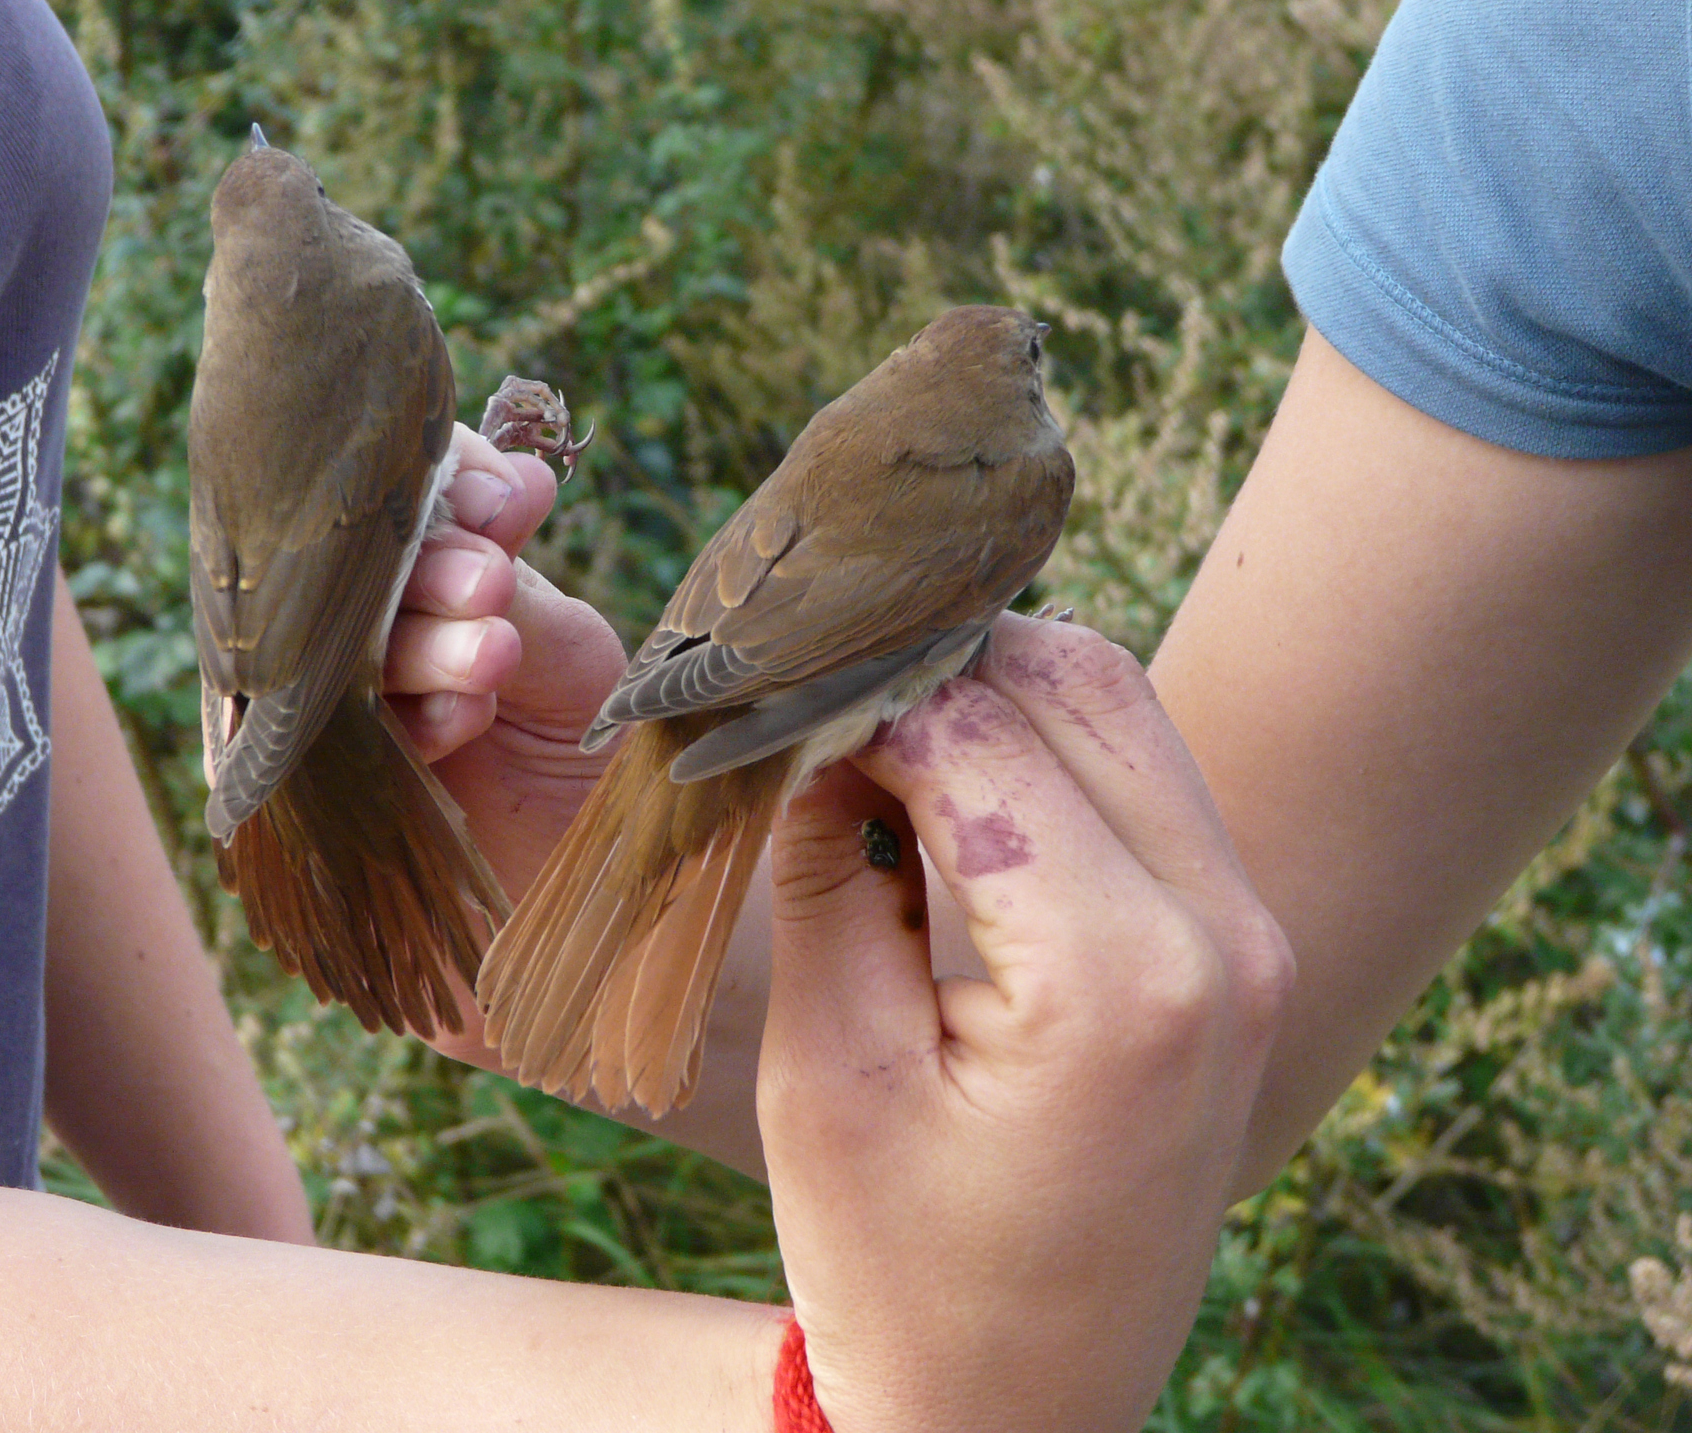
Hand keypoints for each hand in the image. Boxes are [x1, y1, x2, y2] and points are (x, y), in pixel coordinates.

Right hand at [383, 420, 627, 899]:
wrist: (596, 889)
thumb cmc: (594, 761)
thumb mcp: (571, 661)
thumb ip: (521, 590)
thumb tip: (510, 485)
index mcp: (454, 566)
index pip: (424, 487)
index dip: (454, 483)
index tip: (505, 508)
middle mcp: (396, 619)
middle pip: (373, 561)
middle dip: (435, 566)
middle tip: (490, 586)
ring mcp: (358, 692)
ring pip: (353, 639)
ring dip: (424, 642)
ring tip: (493, 656)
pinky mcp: (335, 772)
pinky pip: (336, 727)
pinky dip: (403, 717)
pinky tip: (462, 725)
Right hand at [760, 614, 1292, 1432]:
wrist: (1022, 1408)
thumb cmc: (900, 1269)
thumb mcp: (829, 1075)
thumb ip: (829, 875)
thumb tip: (827, 729)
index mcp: (1118, 978)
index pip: (978, 731)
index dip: (858, 689)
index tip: (770, 688)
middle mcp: (1221, 936)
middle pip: (1075, 682)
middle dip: (934, 662)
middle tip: (819, 700)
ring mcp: (1249, 939)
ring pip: (1121, 710)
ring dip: (994, 693)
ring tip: (875, 742)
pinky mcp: (1237, 951)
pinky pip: (1144, 781)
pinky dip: (1043, 749)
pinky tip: (950, 785)